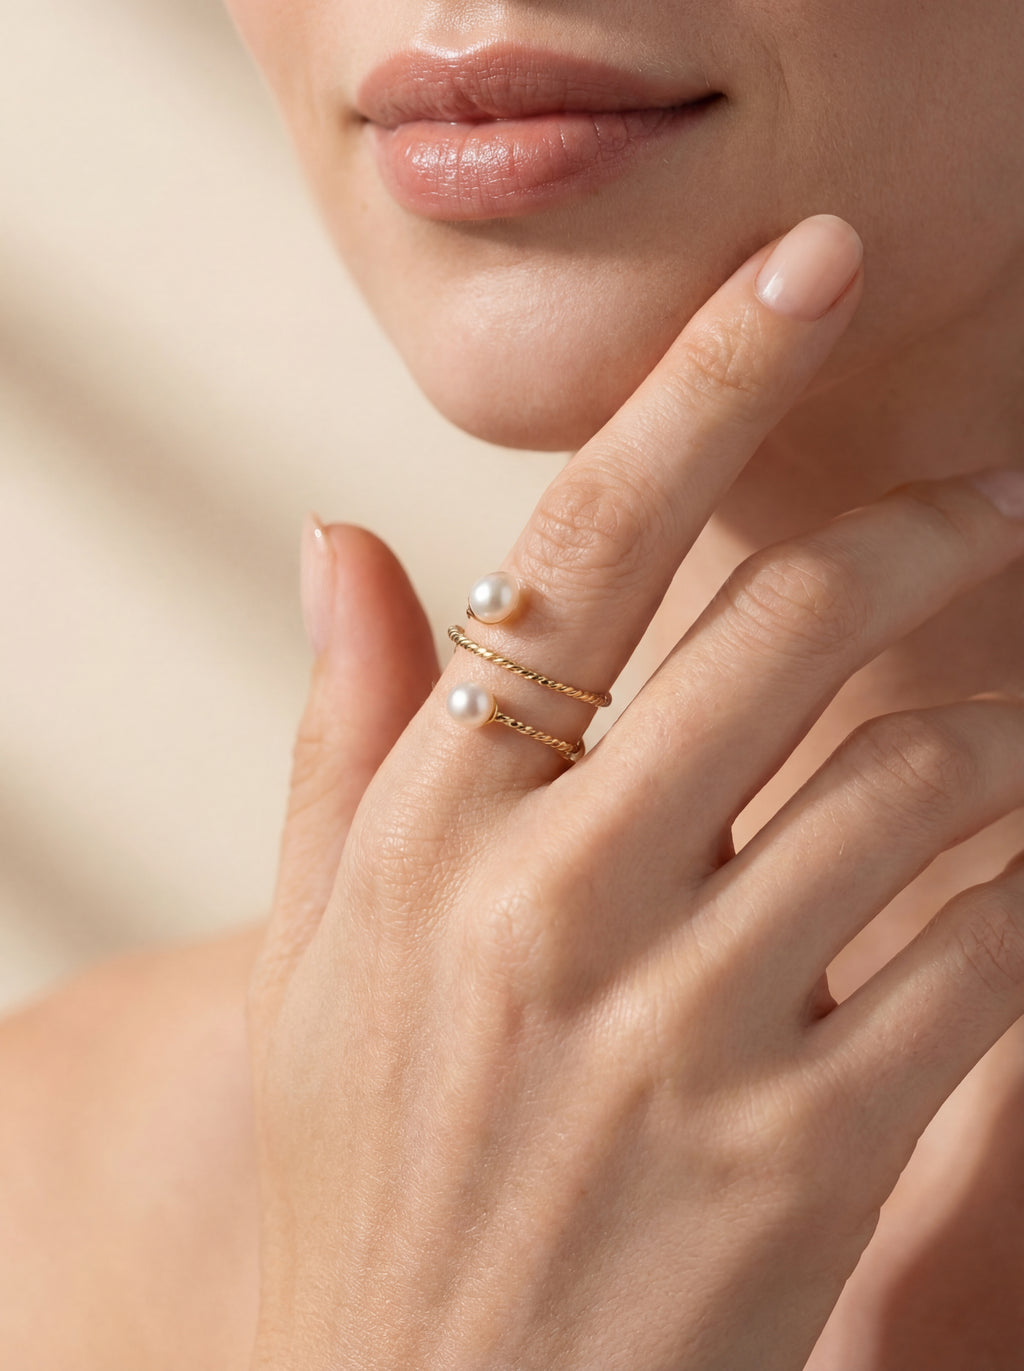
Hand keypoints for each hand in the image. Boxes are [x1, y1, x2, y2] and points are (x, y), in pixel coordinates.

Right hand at [245, 215, 1023, 1370]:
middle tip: (996, 483)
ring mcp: (677, 1035)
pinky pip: (973, 954)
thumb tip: (341, 536)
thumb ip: (343, 732)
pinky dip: (1023, 876)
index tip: (803, 274)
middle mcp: (547, 903)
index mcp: (426, 830)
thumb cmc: (372, 1165)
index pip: (580, 548)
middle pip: (789, 630)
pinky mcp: (796, 1160)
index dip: (702, 386)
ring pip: (916, 782)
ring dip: (1006, 708)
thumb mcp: (317, 949)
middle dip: (930, 527)